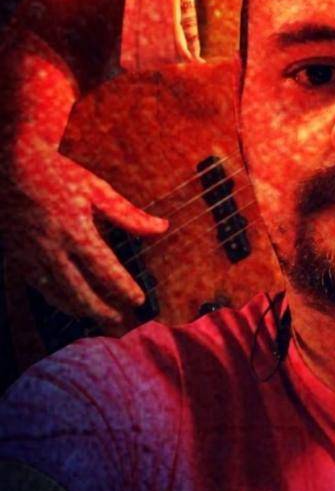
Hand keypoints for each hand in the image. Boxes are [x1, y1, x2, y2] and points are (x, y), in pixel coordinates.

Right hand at [0, 140, 166, 330]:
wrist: (11, 168)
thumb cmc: (60, 175)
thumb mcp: (98, 190)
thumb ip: (129, 214)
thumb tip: (163, 227)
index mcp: (75, 229)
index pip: (103, 268)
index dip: (122, 287)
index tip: (138, 300)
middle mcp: (51, 247)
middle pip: (78, 290)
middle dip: (101, 309)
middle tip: (120, 322)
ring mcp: (29, 255)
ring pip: (55, 294)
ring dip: (79, 309)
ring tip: (100, 317)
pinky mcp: (15, 258)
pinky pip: (36, 288)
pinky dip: (56, 300)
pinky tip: (71, 305)